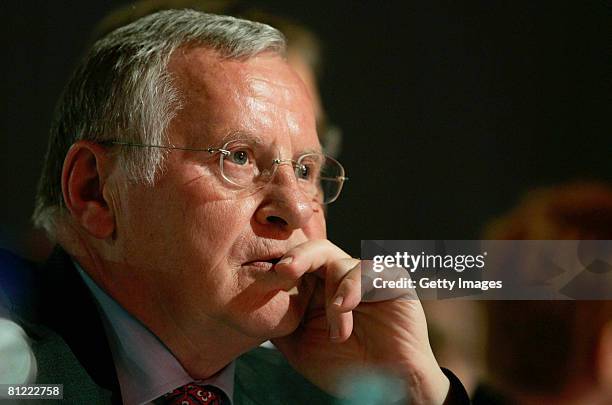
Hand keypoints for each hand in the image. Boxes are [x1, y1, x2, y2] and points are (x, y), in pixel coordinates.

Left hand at [271, 240, 449, 404]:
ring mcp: (366, 276)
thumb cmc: (344, 366)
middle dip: (298, 257)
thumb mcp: (299, 346)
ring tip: (338, 334)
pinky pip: (368, 270)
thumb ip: (278, 324)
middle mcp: (341, 277)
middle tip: (284, 270)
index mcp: (319, 287)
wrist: (386, 385)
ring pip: (339, 263)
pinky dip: (352, 288)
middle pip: (317, 250)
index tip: (268, 278)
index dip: (282, 266)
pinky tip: (345, 308)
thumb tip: (246, 307)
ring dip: (333, 299)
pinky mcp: (391, 278)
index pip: (298, 262)